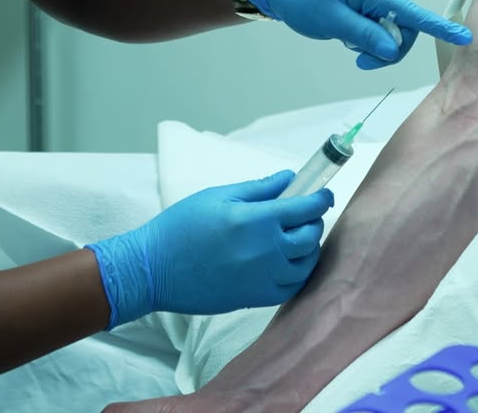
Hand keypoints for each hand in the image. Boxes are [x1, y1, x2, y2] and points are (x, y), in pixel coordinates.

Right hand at [87, 171, 331, 327]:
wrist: (153, 269)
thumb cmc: (182, 225)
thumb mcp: (219, 195)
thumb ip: (259, 188)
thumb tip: (290, 178)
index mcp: (256, 219)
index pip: (306, 208)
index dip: (321, 198)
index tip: (324, 193)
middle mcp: (266, 250)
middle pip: (310, 235)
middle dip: (314, 221)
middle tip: (306, 213)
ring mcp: (262, 278)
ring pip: (306, 264)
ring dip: (309, 248)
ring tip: (299, 237)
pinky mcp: (254, 299)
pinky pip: (291, 288)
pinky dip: (298, 274)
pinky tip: (290, 262)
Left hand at [249, 0, 471, 67]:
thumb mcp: (332, 21)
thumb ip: (365, 36)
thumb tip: (393, 49)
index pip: (412, 11)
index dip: (438, 27)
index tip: (464, 37)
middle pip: (405, 27)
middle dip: (389, 49)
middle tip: (360, 61)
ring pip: (394, 29)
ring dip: (378, 45)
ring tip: (351, 48)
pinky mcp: (369, 0)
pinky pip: (382, 24)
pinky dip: (371, 37)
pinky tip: (350, 38)